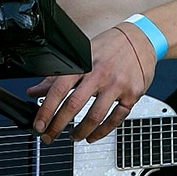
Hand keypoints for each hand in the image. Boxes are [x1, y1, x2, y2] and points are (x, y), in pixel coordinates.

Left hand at [27, 24, 155, 143]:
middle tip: (49, 136)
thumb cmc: (110, 46)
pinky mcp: (132, 94)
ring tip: (73, 136)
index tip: (39, 125)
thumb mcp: (82, 55)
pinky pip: (116, 119)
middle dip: (58, 126)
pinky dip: (102, 132)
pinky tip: (93, 135)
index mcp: (84, 63)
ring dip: (80, 131)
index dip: (46, 110)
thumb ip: (57, 76)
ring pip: (95, 116)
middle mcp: (100, 73)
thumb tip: (34, 91)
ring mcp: (117, 85)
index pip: (59, 89)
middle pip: (74, 105)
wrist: (142, 39)